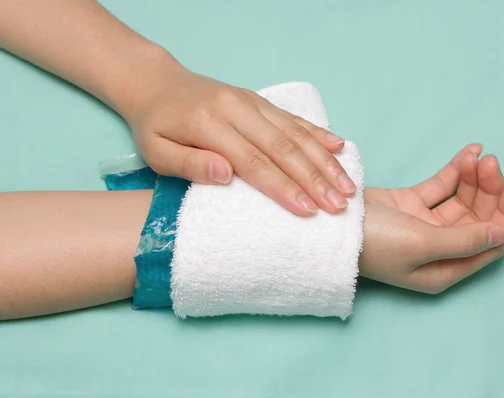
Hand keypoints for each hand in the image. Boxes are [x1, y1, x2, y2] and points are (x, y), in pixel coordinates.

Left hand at [123, 61, 354, 216]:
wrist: (157, 83)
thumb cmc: (156, 124)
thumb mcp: (156, 150)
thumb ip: (189, 163)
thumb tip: (225, 175)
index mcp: (210, 124)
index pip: (255, 162)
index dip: (283, 187)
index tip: (308, 209)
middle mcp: (238, 109)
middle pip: (284, 147)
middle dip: (315, 178)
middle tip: (339, 204)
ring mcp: (252, 102)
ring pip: (295, 133)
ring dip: (324, 160)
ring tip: (347, 185)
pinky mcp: (260, 100)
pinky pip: (294, 117)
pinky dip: (318, 133)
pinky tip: (340, 146)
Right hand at [359, 144, 503, 292]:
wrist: (329, 226)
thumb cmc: (373, 244)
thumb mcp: (421, 244)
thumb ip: (464, 240)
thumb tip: (502, 233)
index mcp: (445, 268)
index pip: (490, 242)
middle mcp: (439, 248)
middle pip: (478, 218)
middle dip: (490, 191)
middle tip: (493, 164)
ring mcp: (425, 224)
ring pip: (462, 199)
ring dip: (474, 178)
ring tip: (480, 157)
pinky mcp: (411, 203)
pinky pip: (441, 186)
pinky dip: (456, 170)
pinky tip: (470, 151)